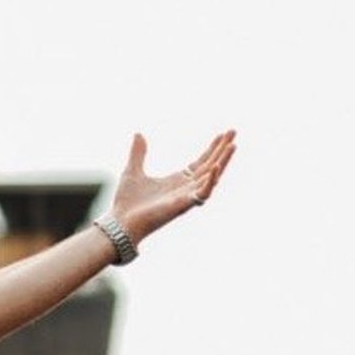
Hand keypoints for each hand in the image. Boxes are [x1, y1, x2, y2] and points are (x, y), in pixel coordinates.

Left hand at [111, 129, 235, 245]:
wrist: (120, 222)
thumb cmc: (127, 202)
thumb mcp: (133, 171)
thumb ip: (138, 153)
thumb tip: (138, 134)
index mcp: (178, 181)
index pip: (201, 162)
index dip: (212, 148)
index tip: (222, 134)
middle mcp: (186, 189)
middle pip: (211, 166)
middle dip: (223, 149)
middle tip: (234, 131)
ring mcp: (186, 197)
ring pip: (212, 177)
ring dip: (223, 162)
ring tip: (233, 146)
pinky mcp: (183, 206)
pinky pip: (202, 194)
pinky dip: (210, 181)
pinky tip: (216, 167)